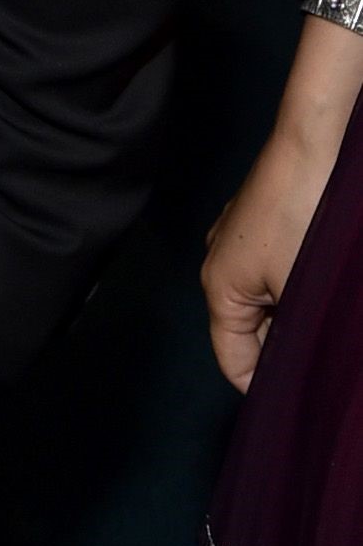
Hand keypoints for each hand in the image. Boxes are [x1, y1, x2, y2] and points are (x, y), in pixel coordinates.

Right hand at [203, 121, 343, 387]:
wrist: (312, 147)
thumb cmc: (304, 220)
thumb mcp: (301, 290)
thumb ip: (294, 337)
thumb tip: (303, 368)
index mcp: (219, 287)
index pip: (234, 362)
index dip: (266, 388)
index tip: (306, 398)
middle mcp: (218, 264)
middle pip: (247, 332)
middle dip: (284, 349)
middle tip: (325, 359)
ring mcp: (236, 239)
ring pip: (263, 302)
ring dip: (292, 317)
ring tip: (326, 322)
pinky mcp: (257, 222)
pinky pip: (270, 274)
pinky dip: (293, 289)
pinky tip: (321, 287)